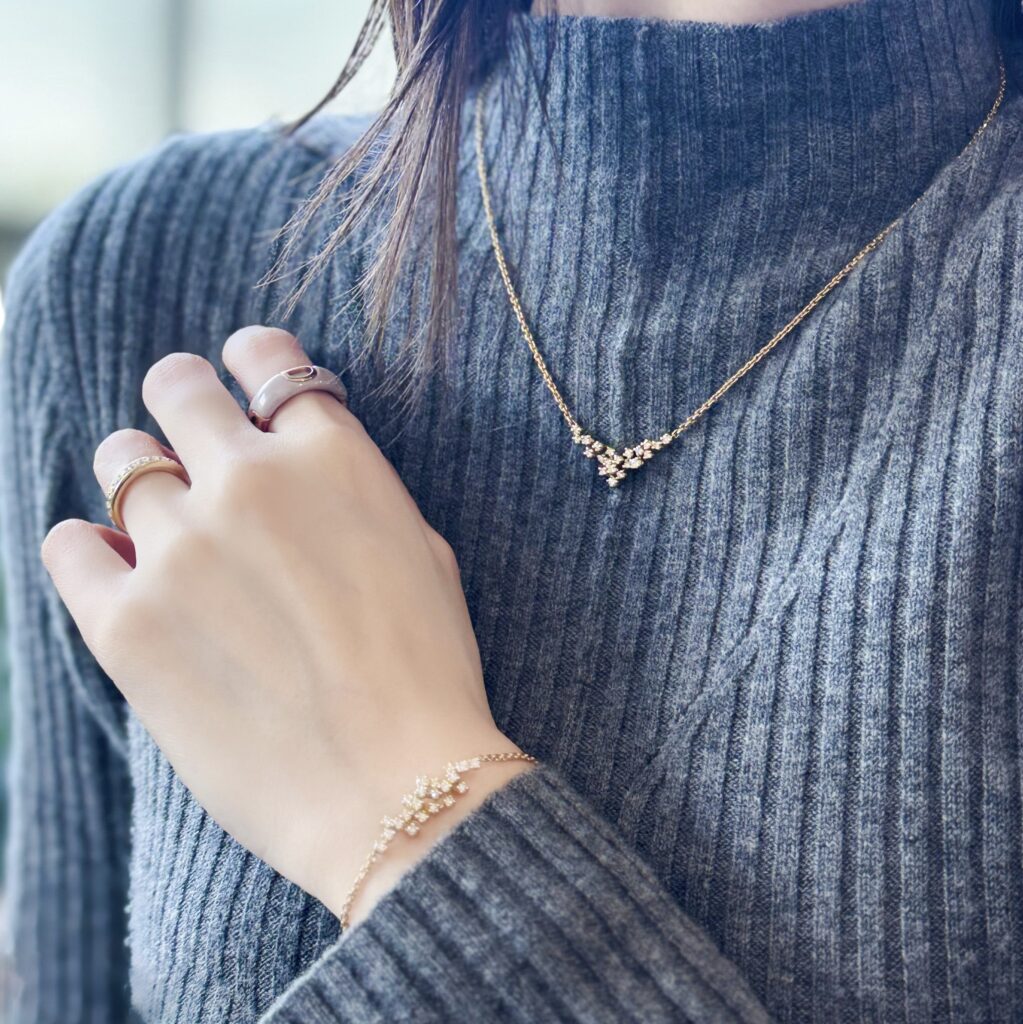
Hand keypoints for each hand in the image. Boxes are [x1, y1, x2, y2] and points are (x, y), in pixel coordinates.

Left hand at [39, 325, 533, 926]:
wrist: (397, 790)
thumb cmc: (428, 675)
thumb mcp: (423, 554)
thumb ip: (354, 492)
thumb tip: (299, 471)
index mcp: (333, 456)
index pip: (265, 358)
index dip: (248, 361)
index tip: (239, 382)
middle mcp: (250, 480)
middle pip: (176, 387)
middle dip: (182, 399)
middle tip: (186, 437)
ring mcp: (181, 547)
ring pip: (119, 460)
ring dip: (138, 476)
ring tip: (157, 518)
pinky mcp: (125, 623)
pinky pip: (68, 544)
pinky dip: (85, 547)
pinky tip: (112, 568)